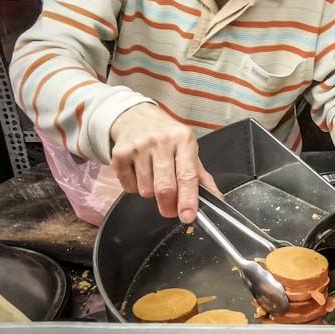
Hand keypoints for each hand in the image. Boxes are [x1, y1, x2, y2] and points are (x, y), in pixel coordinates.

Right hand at [109, 103, 219, 222]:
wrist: (137, 117)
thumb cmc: (168, 137)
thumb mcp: (189, 150)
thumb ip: (201, 176)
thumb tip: (215, 199)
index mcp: (183, 140)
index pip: (187, 175)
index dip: (188, 199)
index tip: (187, 215)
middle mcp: (161, 141)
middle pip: (164, 187)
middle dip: (169, 206)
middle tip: (171, 210)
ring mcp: (138, 147)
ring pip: (146, 190)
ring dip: (152, 193)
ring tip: (155, 177)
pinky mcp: (119, 154)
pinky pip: (129, 187)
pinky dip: (135, 187)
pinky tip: (140, 172)